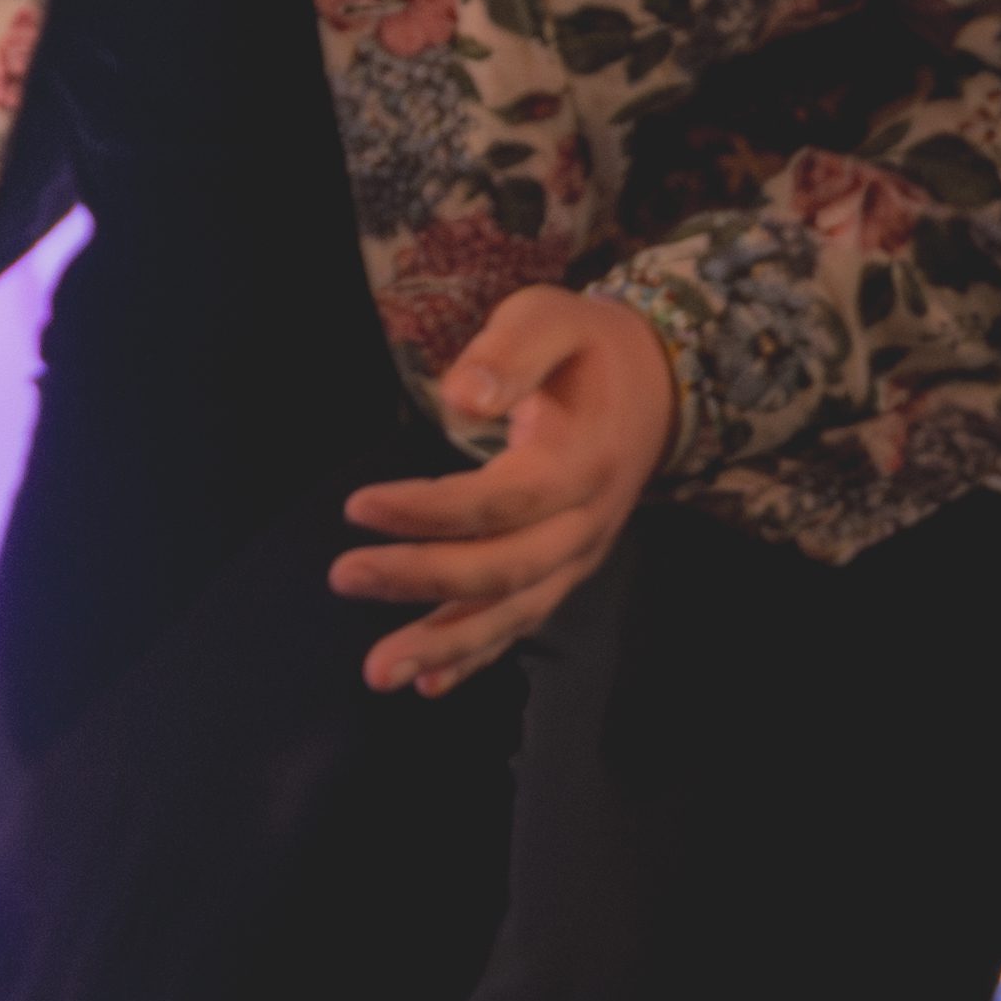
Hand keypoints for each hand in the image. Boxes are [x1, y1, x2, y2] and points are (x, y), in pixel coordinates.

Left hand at [332, 286, 681, 694]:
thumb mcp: (550, 318)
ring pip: (512, 613)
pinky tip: (426, 682)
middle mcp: (586, 523)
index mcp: (583, 461)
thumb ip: (509, 353)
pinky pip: (520, 622)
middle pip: (504, 568)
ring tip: (378, 672)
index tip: (357, 506)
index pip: (503, 501)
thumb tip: (459, 398)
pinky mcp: (564, 571)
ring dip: (445, 644)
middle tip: (343, 577)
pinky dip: (475, 655)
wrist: (657, 387)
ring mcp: (578, 556)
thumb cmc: (585, 347)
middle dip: (421, 579)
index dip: (431, 511)